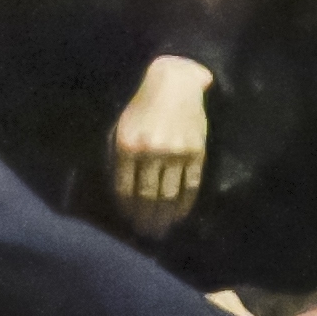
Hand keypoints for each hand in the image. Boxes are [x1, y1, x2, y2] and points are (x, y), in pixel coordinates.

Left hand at [109, 55, 211, 235]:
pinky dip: (184, 204)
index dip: (127, 209)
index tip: (129, 222)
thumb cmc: (143, 106)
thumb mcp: (122, 127)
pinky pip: (190, 185)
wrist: (175, 83)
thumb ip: (120, 158)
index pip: (125, 188)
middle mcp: (151, 151)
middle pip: (147, 196)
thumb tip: (123, 193)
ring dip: (164, 217)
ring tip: (161, 230)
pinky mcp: (196, 152)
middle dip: (146, 219)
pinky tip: (179, 215)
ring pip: (169, 194)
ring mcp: (175, 152)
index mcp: (127, 145)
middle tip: (147, 233)